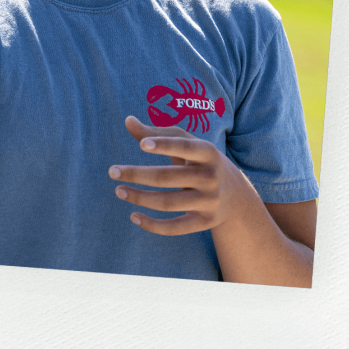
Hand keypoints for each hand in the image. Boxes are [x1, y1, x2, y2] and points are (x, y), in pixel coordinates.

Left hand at [109, 116, 257, 235]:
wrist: (236, 195)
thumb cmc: (200, 161)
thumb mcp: (186, 143)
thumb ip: (157, 133)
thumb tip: (127, 120)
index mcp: (208, 152)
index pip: (185, 147)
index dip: (165, 145)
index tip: (141, 144)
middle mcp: (211, 177)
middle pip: (168, 177)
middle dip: (137, 174)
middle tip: (112, 171)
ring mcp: (209, 201)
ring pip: (168, 203)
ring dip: (140, 198)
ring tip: (119, 190)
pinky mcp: (205, 222)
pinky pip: (176, 227)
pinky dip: (153, 225)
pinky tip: (133, 217)